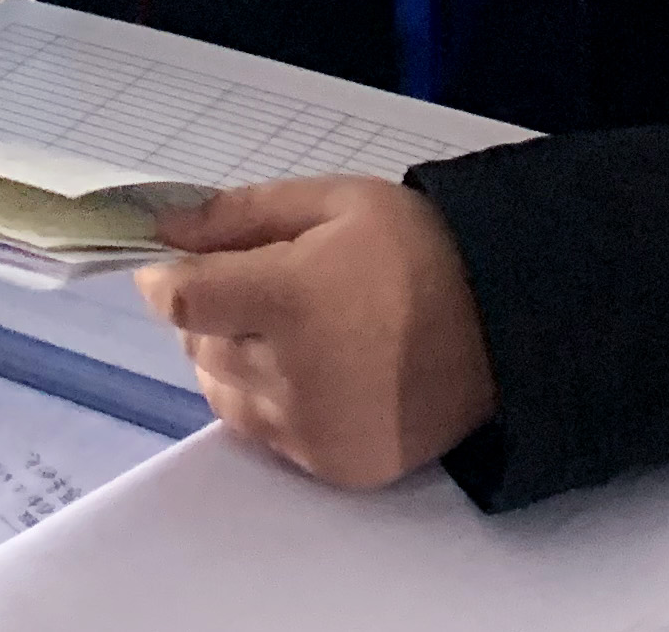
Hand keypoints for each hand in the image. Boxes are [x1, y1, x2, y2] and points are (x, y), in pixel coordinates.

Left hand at [138, 177, 498, 487]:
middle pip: (200, 347)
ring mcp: (311, 431)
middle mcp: (291, 376)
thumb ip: (241, 215)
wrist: (505, 323)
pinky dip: (270, 402)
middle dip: (211, 313)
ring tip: (289, 328)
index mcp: (290, 299)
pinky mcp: (332, 465)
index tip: (174, 264)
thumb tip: (162, 227)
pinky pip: (266, 435)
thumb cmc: (418, 248)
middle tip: (257, 283)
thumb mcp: (336, 202)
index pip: (182, 302)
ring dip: (233, 360)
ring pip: (224, 395)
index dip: (165, 280)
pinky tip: (316, 369)